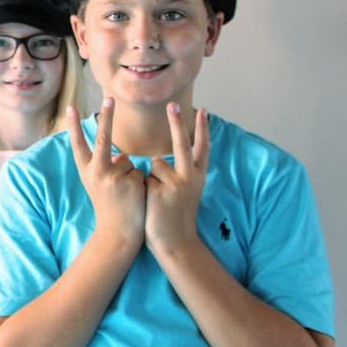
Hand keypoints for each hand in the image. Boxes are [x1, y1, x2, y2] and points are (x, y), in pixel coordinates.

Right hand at [68, 98, 145, 249]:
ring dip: (131, 175)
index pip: (78, 144)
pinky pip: (141, 171)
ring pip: (128, 162)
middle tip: (109, 97)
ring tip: (126, 196)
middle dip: (107, 116)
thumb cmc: (110, 207)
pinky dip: (141, 182)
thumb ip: (109, 166)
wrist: (118, 234)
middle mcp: (97, 172)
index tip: (70, 107)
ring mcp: (114, 177)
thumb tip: (122, 155)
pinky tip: (135, 198)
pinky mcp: (130, 182)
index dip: (73, 126)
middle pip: (102, 139)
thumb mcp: (101, 186)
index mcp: (87, 172)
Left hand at [145, 103, 207, 254]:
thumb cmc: (175, 215)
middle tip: (172, 104)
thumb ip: (171, 173)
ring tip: (158, 198)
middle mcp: (190, 177)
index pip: (201, 147)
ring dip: (150, 176)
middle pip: (182, 144)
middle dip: (177, 122)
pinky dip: (142, 187)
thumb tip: (155, 158)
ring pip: (154, 163)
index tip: (204, 109)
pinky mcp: (160, 190)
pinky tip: (151, 203)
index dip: (203, 129)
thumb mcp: (181, 192)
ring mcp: (176, 183)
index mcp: (197, 176)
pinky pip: (143, 176)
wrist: (176, 242)